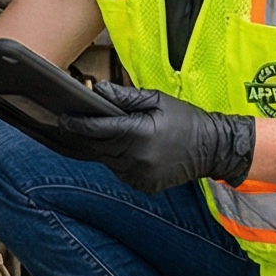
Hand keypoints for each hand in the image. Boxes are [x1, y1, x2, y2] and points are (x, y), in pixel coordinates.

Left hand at [43, 81, 255, 193]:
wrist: (213, 148)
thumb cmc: (186, 119)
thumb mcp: (157, 100)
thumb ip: (126, 97)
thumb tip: (97, 90)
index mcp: (139, 134)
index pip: (98, 130)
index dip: (77, 124)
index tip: (63, 119)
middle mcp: (136, 158)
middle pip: (97, 148)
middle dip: (83, 137)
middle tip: (70, 126)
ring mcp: (140, 175)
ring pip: (108, 162)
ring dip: (103, 150)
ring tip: (108, 136)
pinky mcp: (144, 186)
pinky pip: (121, 173)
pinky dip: (119, 162)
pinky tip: (127, 152)